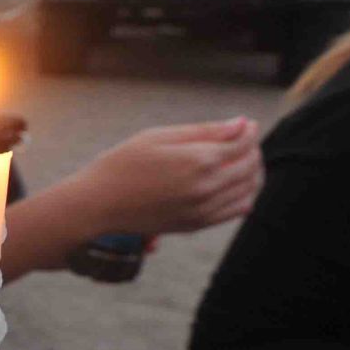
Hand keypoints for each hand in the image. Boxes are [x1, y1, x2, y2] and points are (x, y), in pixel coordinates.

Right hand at [77, 117, 262, 234]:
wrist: (96, 204)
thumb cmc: (120, 165)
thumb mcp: (157, 137)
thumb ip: (202, 131)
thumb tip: (240, 124)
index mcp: (198, 160)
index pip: (242, 143)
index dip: (249, 131)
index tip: (247, 125)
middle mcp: (206, 187)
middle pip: (250, 166)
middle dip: (252, 150)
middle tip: (243, 141)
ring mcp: (203, 209)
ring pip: (248, 190)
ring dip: (252, 173)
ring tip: (242, 162)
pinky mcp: (196, 224)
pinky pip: (236, 211)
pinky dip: (244, 196)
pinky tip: (234, 186)